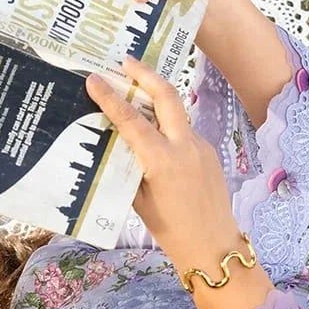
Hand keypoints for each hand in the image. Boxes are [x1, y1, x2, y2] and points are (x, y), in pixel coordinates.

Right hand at [85, 56, 239, 271]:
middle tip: (125, 61)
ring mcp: (201, 146)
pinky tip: (155, 132)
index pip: (131, 119)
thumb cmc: (171, 231)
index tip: (94, 78)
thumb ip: (130, 167)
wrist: (213, 246)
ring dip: (157, 97)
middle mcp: (184, 146)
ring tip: (136, 90)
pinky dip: (167, 124)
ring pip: (177, 111)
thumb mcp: (139, 200)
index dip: (110, 97)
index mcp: (162, 160)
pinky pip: (184, 130)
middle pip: (166, 95)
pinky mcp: (209, 151)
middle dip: (145, 74)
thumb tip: (117, 143)